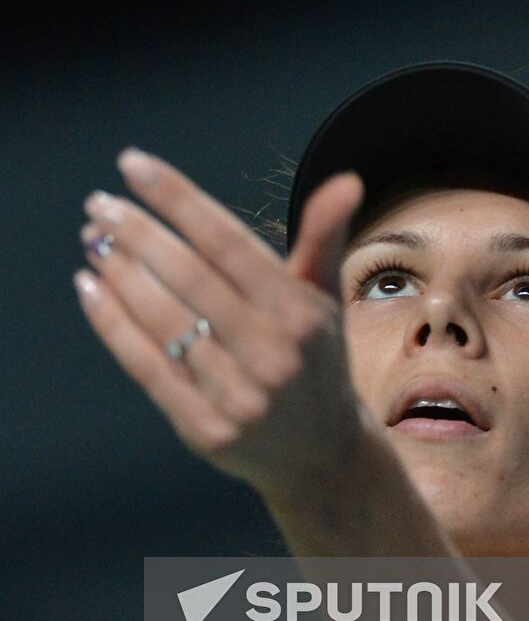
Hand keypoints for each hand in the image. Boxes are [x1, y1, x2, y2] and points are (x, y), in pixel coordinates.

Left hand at [75, 148, 366, 498]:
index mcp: (302, 314)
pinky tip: (91, 288)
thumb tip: (345, 180)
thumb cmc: (316, 359)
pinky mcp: (205, 431)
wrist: (322, 455)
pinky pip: (147, 368)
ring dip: (120, 273)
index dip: (179, 200)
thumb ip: (324, 238)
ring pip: (164, 322)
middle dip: (138, 233)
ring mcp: (238, 397)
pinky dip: (112, 324)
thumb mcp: (326, 298)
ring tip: (94, 238)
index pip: (229, 243)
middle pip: (190, 279)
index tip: (134, 165)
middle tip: (100, 203)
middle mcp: (273, 355)